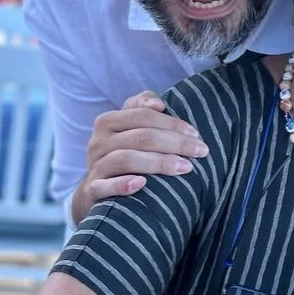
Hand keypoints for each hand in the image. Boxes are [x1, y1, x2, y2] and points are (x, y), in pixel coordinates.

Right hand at [72, 91, 208, 224]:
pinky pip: (104, 186)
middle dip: (175, 143)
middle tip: (201, 151)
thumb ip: (143, 108)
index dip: (172, 123)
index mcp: (108, 121)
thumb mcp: (130, 128)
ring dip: (159, 162)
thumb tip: (159, 103)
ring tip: (185, 167)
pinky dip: (122, 184)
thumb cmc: (125, 153)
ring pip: (126, 159)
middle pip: (140, 137)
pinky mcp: (93, 190)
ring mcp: (95, 166)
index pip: (143, 115)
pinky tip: (142, 184)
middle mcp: (98, 142)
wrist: (98, 191)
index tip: (196, 134)